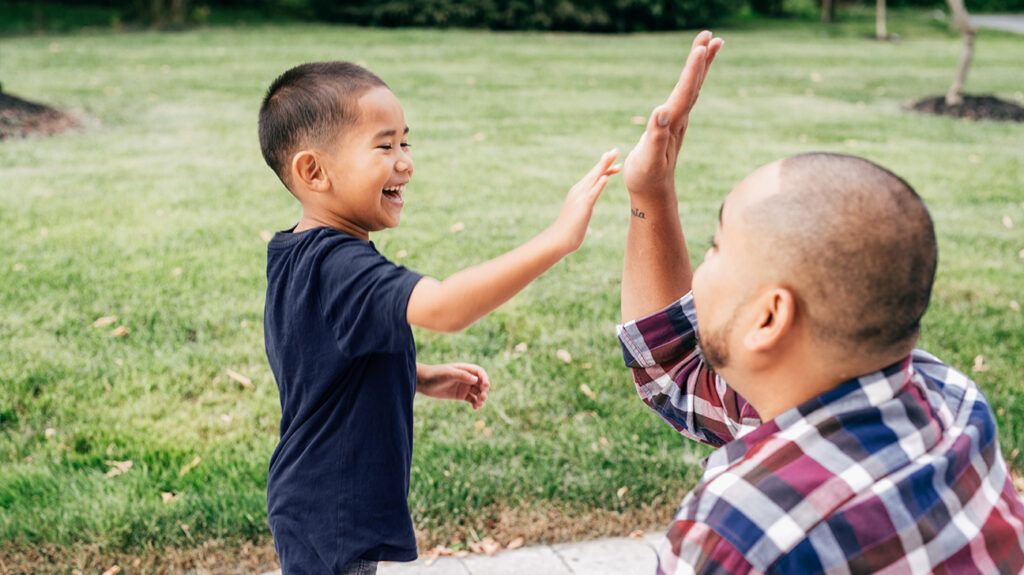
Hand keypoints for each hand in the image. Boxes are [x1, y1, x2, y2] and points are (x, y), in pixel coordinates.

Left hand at [416, 363, 490, 409]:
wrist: (423, 382)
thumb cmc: (435, 374)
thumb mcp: (449, 373)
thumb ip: (462, 375)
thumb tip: (476, 380)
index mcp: (465, 369)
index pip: (480, 373)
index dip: (485, 379)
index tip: (485, 386)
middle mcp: (466, 378)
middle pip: (481, 384)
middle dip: (484, 391)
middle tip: (482, 398)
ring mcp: (464, 387)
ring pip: (478, 393)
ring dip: (481, 398)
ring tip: (478, 405)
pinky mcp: (460, 396)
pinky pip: (472, 400)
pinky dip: (476, 403)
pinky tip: (475, 408)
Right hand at [548, 148, 620, 253]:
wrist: (558, 240)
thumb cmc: (569, 229)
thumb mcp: (580, 214)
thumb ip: (584, 206)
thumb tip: (587, 206)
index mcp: (578, 192)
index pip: (593, 176)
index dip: (604, 167)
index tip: (614, 159)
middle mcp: (578, 191)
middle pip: (594, 173)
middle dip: (605, 161)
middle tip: (616, 150)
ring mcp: (579, 198)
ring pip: (593, 179)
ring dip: (603, 167)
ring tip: (612, 157)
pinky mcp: (582, 207)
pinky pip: (592, 194)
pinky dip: (599, 185)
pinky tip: (605, 178)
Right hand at [623, 31, 722, 200]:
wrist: (654, 193)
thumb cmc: (647, 178)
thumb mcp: (649, 160)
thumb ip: (656, 137)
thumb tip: (661, 112)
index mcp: (673, 123)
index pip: (686, 91)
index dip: (693, 69)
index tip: (701, 47)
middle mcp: (679, 119)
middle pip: (694, 84)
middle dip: (702, 60)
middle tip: (710, 36)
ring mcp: (678, 121)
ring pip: (692, 88)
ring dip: (700, 66)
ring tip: (709, 45)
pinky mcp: (673, 125)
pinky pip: (685, 96)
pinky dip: (691, 80)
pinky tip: (692, 76)